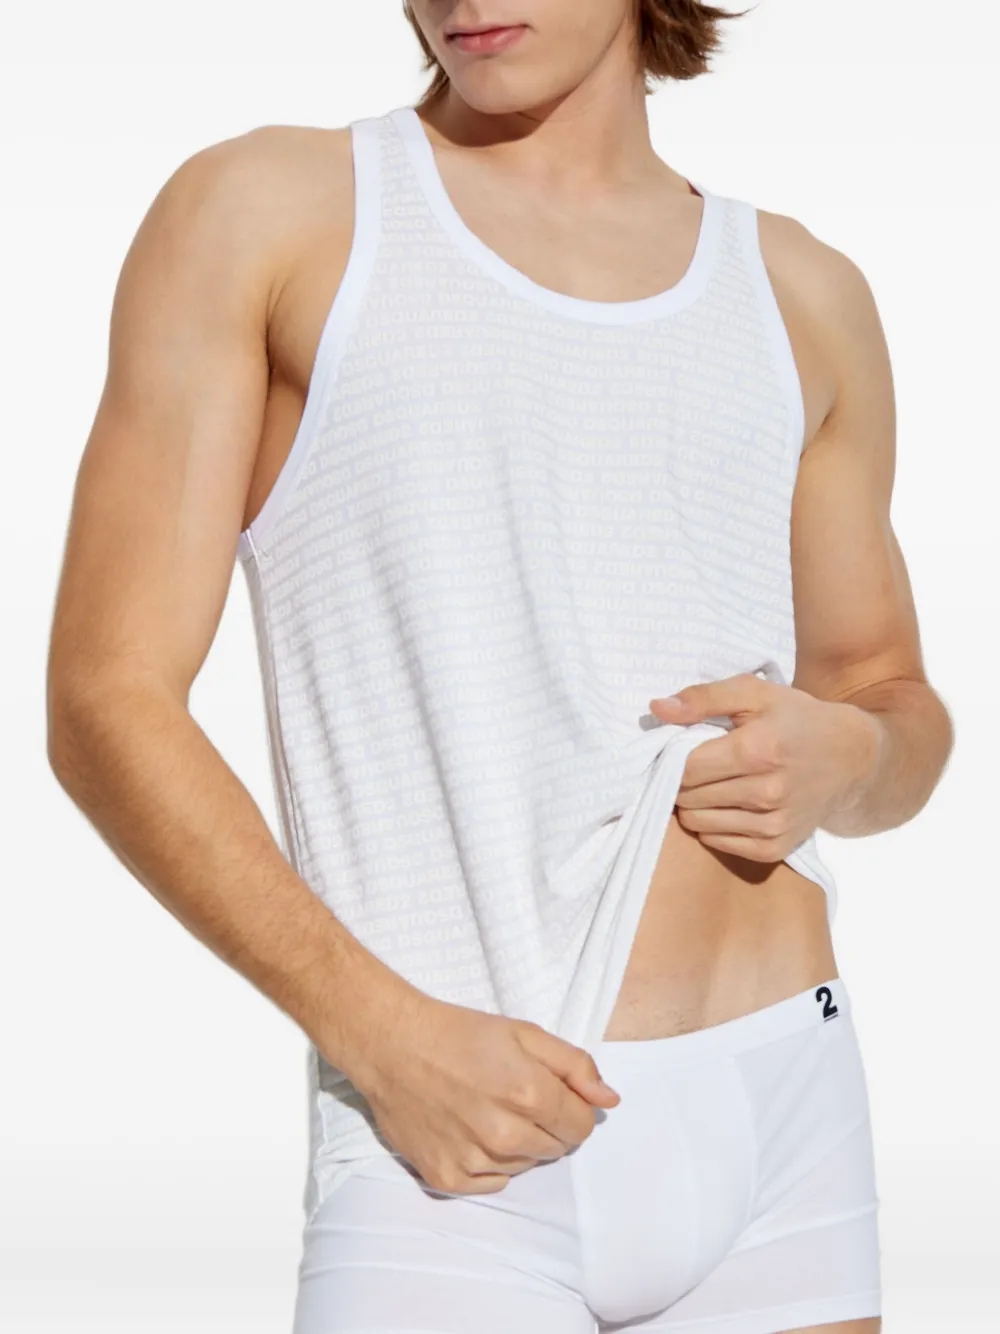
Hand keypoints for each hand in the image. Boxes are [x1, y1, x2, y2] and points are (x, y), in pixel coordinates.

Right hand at [350, 990, 620, 1195]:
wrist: (393, 1046)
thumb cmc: (459, 1034)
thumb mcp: (524, 1033)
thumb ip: (575, 1066)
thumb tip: (609, 1101)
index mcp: (529, 1093)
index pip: (581, 1126)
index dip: (572, 1107)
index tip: (551, 1092)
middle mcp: (504, 1135)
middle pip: (556, 1148)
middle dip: (547, 1124)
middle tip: (514, 1095)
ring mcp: (473, 1161)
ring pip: (525, 1167)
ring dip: (518, 1144)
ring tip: (488, 1109)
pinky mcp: (446, 1179)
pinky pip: (492, 1183)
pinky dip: (489, 1163)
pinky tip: (470, 1131)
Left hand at [649, 672, 882, 860]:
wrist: (851, 758)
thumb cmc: (797, 719)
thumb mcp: (754, 693)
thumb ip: (702, 698)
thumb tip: (657, 709)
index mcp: (759, 749)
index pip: (686, 768)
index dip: (673, 758)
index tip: (679, 749)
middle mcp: (767, 791)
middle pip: (688, 796)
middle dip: (682, 780)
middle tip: (699, 766)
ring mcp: (773, 824)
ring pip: (697, 822)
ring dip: (695, 804)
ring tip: (713, 784)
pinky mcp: (776, 847)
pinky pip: (718, 843)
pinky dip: (713, 825)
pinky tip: (728, 804)